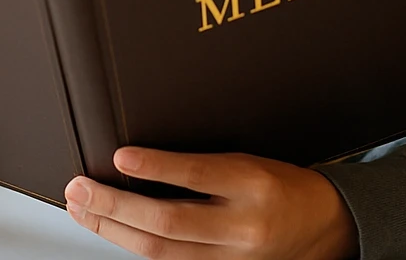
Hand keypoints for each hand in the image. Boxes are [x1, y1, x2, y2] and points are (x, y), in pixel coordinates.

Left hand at [64, 148, 358, 259]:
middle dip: (115, 207)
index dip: (154, 167)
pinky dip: (136, 250)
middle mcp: (240, 226)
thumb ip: (201, 162)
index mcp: (250, 183)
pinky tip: (112, 233)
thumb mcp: (248, 158)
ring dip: (113, 231)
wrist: (325, 226)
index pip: (194, 175)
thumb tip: (142, 156)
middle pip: (167, 223)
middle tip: (80, 189)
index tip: (120, 157)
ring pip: (160, 253)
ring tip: (83, 209)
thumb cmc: (282, 184)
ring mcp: (231, 258)